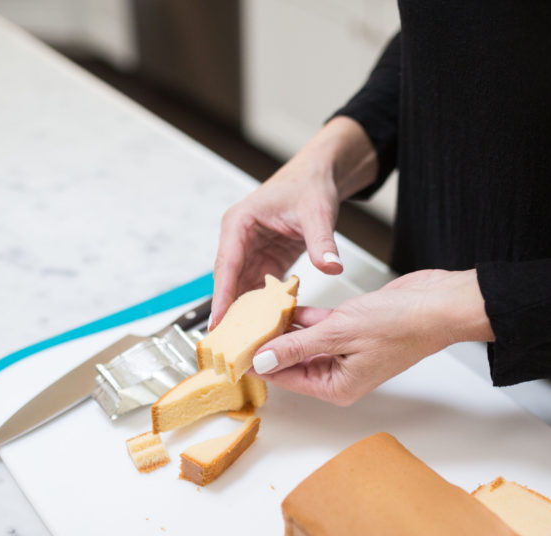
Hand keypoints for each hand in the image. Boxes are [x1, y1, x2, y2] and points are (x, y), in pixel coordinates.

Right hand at [211, 117, 377, 326]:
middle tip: (228, 344)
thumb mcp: (317, 212)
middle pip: (229, 283)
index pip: (226, 266)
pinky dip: (263, 309)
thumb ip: (323, 242)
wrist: (319, 175)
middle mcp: (239, 240)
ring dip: (246, 315)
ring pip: (242, 290)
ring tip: (246, 344)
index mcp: (239, 224)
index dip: (222, 297)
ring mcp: (250, 252)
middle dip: (229, 313)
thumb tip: (332, 267)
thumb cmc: (310, 184)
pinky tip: (268, 330)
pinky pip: (259, 291)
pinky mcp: (264, 262)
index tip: (218, 322)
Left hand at [250, 270, 494, 404]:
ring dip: (284, 327)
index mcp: (337, 387)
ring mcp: (346, 352)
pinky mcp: (352, 330)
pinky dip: (304, 316)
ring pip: (303, 341)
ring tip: (254, 312)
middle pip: (291, 361)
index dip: (258, 363)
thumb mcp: (338, 334)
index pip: (286, 377)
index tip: (233, 350)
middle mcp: (340, 374)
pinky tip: (283, 303)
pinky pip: (319, 326)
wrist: (439, 304)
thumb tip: (264, 360)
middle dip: (267, 344)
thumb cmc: (402, 324)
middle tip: (239, 327)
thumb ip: (297, 346)